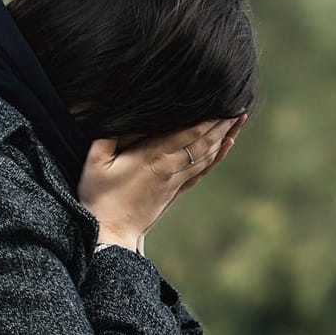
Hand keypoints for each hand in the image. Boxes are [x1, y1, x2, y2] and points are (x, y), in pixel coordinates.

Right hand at [80, 115, 243, 251]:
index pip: (188, 133)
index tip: (221, 101)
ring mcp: (176, 181)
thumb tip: (129, 114)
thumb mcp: (96, 160)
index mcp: (153, 157)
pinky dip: (216, 156)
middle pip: (203, 141)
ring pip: (207, 155)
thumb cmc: (99, 195)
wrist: (111, 233)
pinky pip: (202, 170)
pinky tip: (226, 145)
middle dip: (221, 122)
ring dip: (223, 135)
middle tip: (238, 104)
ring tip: (237, 119)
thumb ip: (112, 134)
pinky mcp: (176, 191)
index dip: (207, 118)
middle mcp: (171, 168)